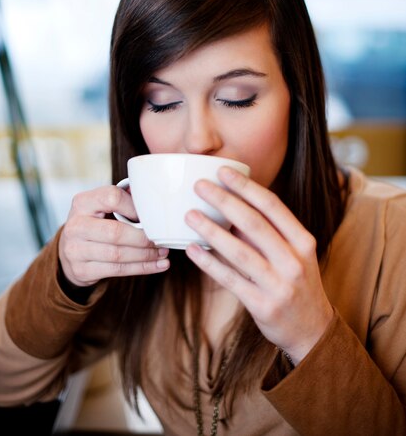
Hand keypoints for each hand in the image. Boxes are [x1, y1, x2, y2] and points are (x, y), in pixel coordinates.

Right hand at [58, 185, 169, 287]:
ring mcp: (75, 250)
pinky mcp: (81, 270)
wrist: (71, 248)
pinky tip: (157, 265)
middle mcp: (75, 225)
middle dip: (143, 238)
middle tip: (161, 240)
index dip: (134, 207)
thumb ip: (124, 200)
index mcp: (83, 202)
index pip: (112, 198)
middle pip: (116, 232)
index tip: (150, 216)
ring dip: (146, 255)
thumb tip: (154, 201)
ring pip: (117, 254)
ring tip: (162, 253)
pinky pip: (117, 270)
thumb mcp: (102, 206)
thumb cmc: (96, 222)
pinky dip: (141, 268)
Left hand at [185, 167, 332, 364]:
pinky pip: (230, 280)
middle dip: (224, 201)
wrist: (312, 330)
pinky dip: (209, 263)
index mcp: (303, 241)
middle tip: (199, 186)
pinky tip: (192, 249)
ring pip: (239, 252)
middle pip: (254, 224)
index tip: (223, 171)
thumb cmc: (297, 282)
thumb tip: (231, 202)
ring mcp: (279, 285)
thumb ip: (268, 231)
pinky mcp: (262, 306)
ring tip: (189, 215)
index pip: (272, 206)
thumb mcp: (294, 253)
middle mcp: (293, 261)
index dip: (246, 187)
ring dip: (211, 231)